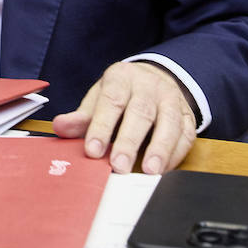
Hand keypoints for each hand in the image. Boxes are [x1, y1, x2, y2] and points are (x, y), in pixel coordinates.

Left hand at [52, 61, 197, 174]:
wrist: (153, 79)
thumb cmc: (120, 94)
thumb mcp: (98, 99)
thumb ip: (81, 117)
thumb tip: (60, 127)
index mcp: (121, 77)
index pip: (111, 101)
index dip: (101, 126)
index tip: (92, 150)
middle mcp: (149, 85)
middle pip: (141, 112)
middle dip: (129, 141)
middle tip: (119, 166)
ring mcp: (171, 99)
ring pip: (168, 122)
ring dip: (159, 148)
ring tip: (149, 170)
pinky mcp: (187, 116)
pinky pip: (185, 135)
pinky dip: (176, 153)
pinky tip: (164, 169)